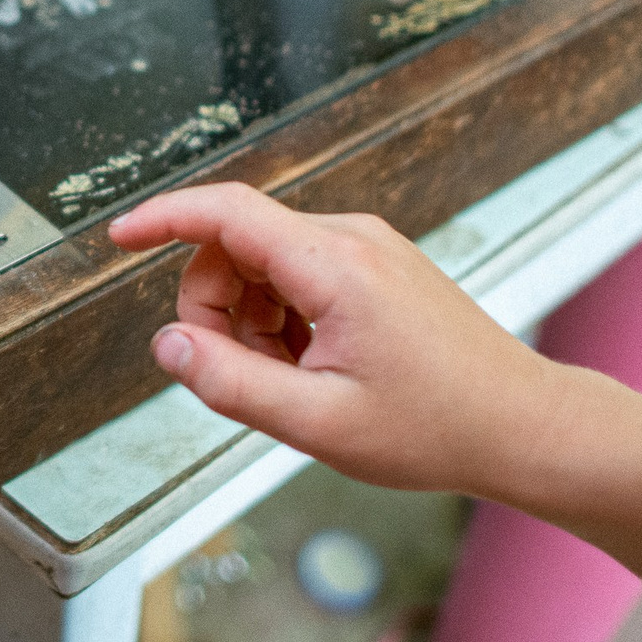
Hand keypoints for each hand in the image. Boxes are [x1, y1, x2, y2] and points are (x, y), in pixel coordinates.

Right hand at [110, 182, 564, 499]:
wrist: (525, 427)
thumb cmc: (436, 429)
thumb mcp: (319, 425)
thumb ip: (231, 383)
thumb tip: (168, 344)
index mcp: (336, 266)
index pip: (226, 212)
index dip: (162, 218)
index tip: (117, 237)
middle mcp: (353, 238)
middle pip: (237, 244)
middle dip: (216, 308)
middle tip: (243, 378)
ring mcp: (370, 247)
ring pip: (265, 263)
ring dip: (253, 321)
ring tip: (294, 386)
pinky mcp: (379, 266)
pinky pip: (300, 275)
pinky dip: (285, 319)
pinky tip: (317, 371)